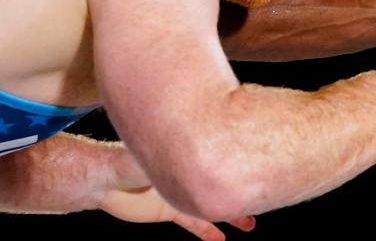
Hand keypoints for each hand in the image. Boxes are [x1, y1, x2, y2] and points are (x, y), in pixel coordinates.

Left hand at [100, 148, 255, 240]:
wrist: (103, 181)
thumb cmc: (126, 162)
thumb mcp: (155, 157)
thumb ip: (175, 157)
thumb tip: (195, 148)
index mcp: (191, 159)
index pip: (221, 161)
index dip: (240, 163)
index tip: (263, 164)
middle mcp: (190, 176)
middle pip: (221, 185)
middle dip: (243, 193)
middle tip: (267, 198)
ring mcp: (182, 194)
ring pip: (212, 207)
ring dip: (231, 216)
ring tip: (250, 224)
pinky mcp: (170, 211)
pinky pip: (193, 224)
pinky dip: (207, 231)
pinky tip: (220, 239)